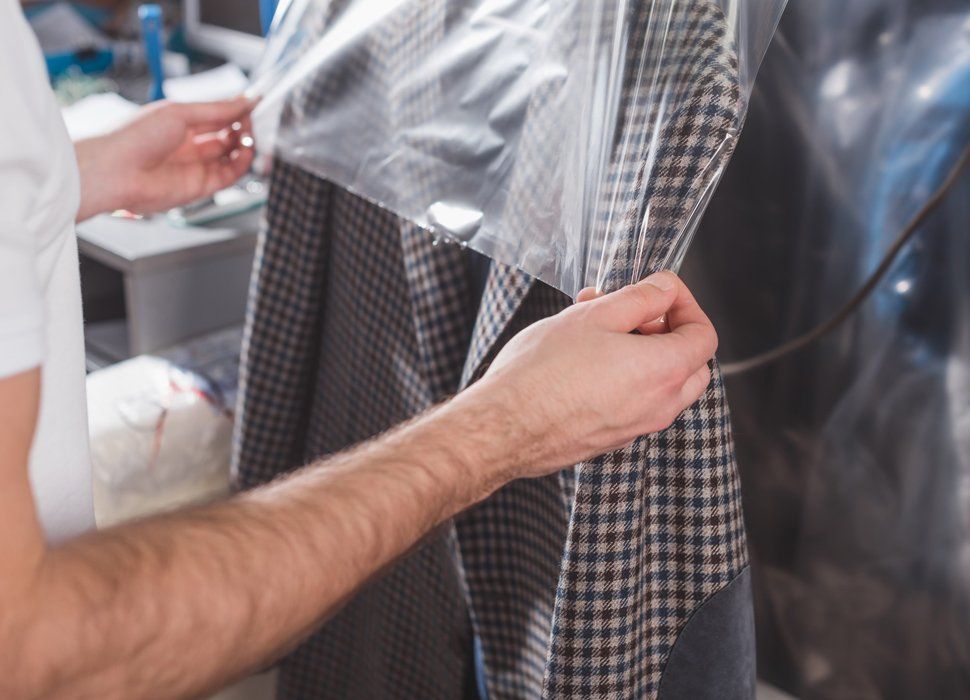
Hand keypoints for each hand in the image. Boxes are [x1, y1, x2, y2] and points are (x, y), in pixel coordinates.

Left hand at [75, 96, 255, 220]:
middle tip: (252, 120)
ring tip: (248, 135)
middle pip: (226, 136)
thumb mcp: (180, 112)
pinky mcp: (200, 187)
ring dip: (244, 145)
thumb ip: (217, 109)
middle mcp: (188, 145)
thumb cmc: (135, 137)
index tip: (252, 104)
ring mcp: (195, 166)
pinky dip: (242, 164)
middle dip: (242, 127)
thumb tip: (245, 100)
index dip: (235, 110)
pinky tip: (245, 151)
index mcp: (179, 123)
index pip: (216, 116)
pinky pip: (229, 175)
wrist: (117, 171)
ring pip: (231, 156)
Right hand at [468, 271, 716, 479]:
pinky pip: (636, 404)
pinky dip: (626, 378)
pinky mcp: (611, 438)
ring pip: (663, 386)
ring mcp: (636, 427)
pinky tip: (585, 360)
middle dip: (669, 331)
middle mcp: (659, 406)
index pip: (704, 334)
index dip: (686, 304)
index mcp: (664, 371)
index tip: (659, 290)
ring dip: (643, 353)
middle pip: (691, 365)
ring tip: (597, 329)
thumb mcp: (594, 316)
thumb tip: (665, 289)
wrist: (504, 427)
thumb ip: (640, 299)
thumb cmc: (543, 371)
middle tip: (631, 312)